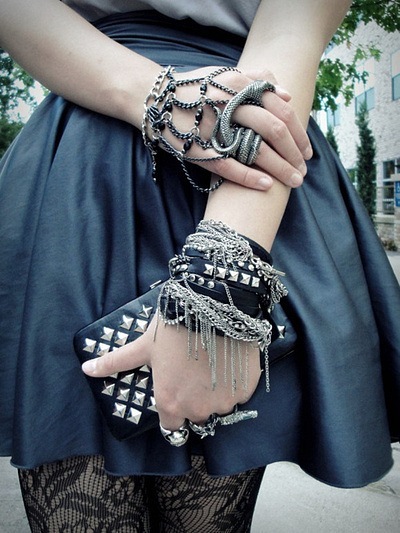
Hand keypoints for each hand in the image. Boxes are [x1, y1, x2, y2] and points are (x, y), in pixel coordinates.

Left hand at [82, 314, 261, 431]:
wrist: (213, 307)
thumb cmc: (173, 328)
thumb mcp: (143, 346)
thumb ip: (116, 362)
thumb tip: (85, 369)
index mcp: (170, 402)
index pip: (171, 426)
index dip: (173, 407)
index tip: (177, 390)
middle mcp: (198, 409)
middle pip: (197, 414)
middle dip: (195, 397)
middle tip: (194, 369)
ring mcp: (225, 401)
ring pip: (220, 404)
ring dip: (217, 390)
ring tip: (212, 361)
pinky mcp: (246, 390)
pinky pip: (240, 393)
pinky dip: (235, 381)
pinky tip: (229, 359)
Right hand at [145, 66, 312, 190]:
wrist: (156, 100)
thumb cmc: (195, 88)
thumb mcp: (226, 75)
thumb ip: (257, 79)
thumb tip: (288, 95)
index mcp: (240, 87)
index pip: (282, 111)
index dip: (300, 132)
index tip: (307, 150)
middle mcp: (231, 106)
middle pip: (275, 131)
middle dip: (295, 153)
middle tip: (304, 170)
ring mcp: (215, 130)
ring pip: (257, 150)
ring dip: (280, 168)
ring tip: (294, 182)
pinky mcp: (200, 151)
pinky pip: (229, 167)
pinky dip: (250, 177)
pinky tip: (266, 185)